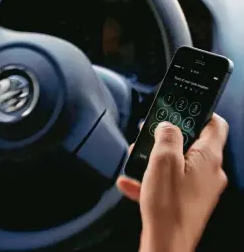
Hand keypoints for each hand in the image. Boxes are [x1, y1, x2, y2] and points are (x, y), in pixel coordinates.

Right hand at [117, 114, 228, 251]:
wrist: (166, 243)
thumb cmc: (168, 204)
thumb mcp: (163, 160)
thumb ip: (167, 135)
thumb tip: (168, 125)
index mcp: (208, 158)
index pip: (215, 124)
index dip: (198, 112)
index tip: (181, 109)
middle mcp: (209, 171)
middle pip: (192, 142)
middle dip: (167, 137)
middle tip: (150, 134)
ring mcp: (200, 187)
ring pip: (179, 161)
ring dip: (157, 157)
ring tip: (137, 158)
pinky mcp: (189, 199)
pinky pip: (172, 181)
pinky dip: (154, 177)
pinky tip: (133, 182)